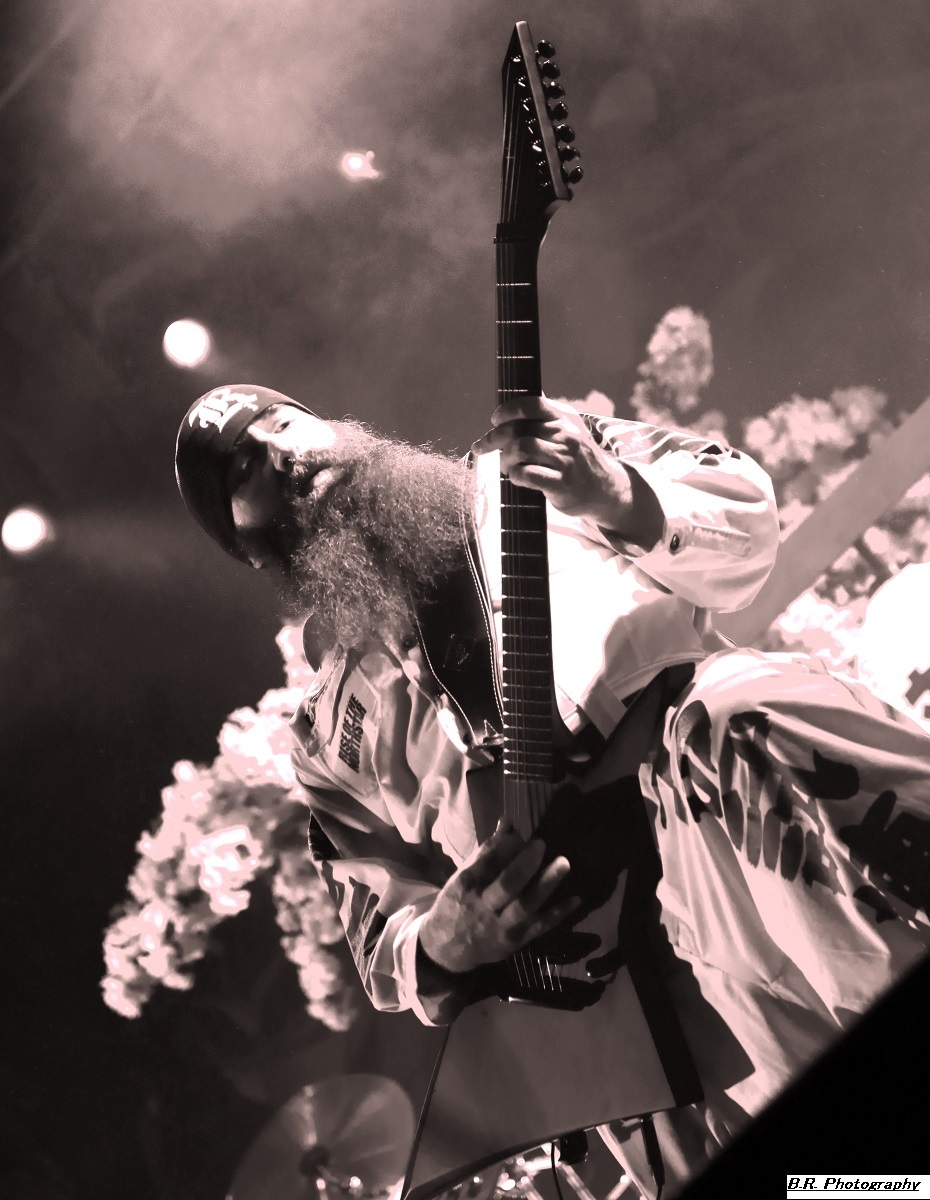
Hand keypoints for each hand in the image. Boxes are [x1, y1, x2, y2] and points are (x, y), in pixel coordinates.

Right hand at [418, 819, 577, 974]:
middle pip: (507, 884)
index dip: (505, 846)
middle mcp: (484, 906)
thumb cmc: (457, 902)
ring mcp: (501, 926)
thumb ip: (487, 850)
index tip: (520, 834)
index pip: (487, 863)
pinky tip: (575, 899)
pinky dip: (558, 913)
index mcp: (467, 886)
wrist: (449, 949)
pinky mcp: (516, 940)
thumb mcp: (464, 876)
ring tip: (564, 863)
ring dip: (546, 884)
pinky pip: (540, 927)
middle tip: (541, 844)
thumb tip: (508, 822)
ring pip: (525, 905)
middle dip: (525, 863)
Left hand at [470, 395, 625, 521]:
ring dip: (504, 459)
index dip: (507, 411)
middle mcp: (565, 435)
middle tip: (483, 447)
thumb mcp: (566, 431)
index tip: (495, 421)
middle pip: (518, 429)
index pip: (531, 404)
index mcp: (564, 418)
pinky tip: (517, 477)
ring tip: (505, 466)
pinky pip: (527, 475)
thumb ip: (542, 419)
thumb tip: (510, 409)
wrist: (604, 488)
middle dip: (494, 439)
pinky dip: (515, 475)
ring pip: (521, 449)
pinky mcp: (561, 483)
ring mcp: (564, 459)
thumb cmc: (575, 459)